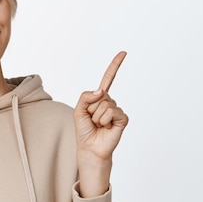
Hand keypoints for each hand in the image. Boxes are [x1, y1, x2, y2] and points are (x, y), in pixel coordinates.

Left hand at [73, 51, 128, 195]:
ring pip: (104, 104)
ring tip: (98, 126)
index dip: (115, 66)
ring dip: (97, 117)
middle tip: (93, 121)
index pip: (108, 79)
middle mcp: (110, 102)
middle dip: (91, 109)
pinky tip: (106, 128)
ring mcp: (117, 110)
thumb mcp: (78, 110)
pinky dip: (105, 121)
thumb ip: (86, 96)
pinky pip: (111, 112)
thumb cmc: (84, 131)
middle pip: (99, 95)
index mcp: (99, 98)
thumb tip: (101, 91)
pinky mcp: (123, 119)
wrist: (90, 148)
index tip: (124, 53)